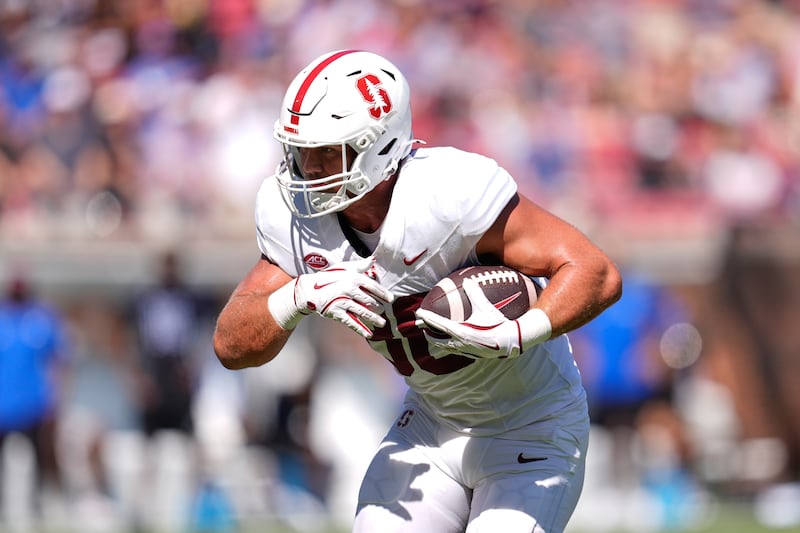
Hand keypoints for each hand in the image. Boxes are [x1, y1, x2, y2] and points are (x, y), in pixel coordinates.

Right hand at [270, 256, 393, 337]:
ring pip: (363, 312)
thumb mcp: (344, 268)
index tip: (391, 299)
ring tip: (382, 323)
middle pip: (369, 301)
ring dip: (374, 319)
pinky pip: (351, 322)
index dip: (383, 293)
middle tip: (383, 311)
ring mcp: (342, 302)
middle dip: (378, 307)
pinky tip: (369, 334)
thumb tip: (373, 259)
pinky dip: (361, 329)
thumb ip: (360, 265)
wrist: (309, 290)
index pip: (373, 286)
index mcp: (353, 278)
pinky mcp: (336, 313)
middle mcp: (349, 289)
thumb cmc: (330, 277)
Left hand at [415, 277, 550, 358]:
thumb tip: (469, 280)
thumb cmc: (498, 324)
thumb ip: (476, 294)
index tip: (419, 313)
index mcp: (461, 331)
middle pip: (436, 338)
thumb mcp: (486, 308)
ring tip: (429, 334)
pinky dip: (446, 346)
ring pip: (444, 346)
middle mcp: (460, 343)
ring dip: (435, 340)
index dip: (427, 318)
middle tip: (419, 324)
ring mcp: (464, 350)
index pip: (439, 324)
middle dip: (427, 331)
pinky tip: (446, 343)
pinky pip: (453, 350)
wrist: (510, 342)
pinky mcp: (469, 354)